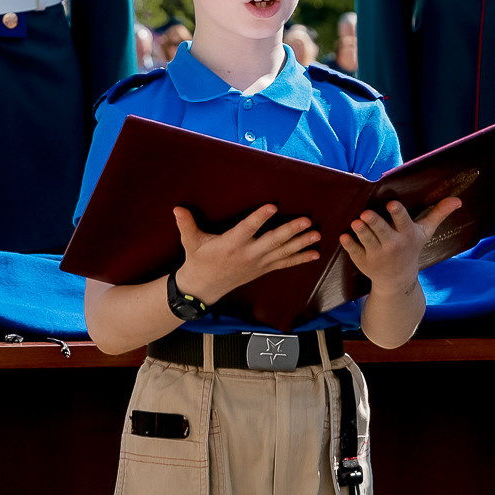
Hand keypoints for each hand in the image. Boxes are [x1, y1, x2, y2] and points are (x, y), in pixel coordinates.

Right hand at [171, 203, 321, 305]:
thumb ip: (186, 224)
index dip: (260, 217)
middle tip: (306, 221)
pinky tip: (315, 253)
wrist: (203, 288)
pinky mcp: (263, 269)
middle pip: (272, 241)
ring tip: (316, 234)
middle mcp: (248, 254)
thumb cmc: (198, 260)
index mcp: (231, 244)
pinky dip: (300, 258)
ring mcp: (258, 264)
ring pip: (283, 252)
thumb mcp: (191, 242)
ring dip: (301, 243)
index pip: (248, 228)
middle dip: (291, 231)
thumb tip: (177, 209)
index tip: (272, 206)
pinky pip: (285, 264)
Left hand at [340, 197, 462, 288]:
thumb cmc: (411, 248)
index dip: (397, 213)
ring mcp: (377, 254)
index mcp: (407, 235)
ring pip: (367, 240)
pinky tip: (344, 236)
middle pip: (382, 231)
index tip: (392, 204)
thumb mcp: (425, 232)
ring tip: (355, 222)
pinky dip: (349, 245)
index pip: (403, 222)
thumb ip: (439, 213)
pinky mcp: (363, 260)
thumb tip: (458, 200)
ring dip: (360, 231)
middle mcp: (392, 245)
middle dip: (374, 222)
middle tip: (365, 213)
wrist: (398, 280)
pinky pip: (354, 251)